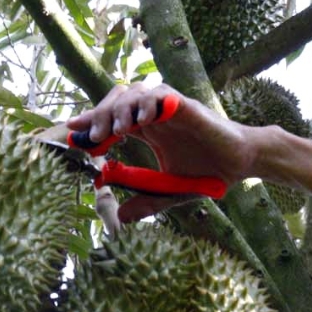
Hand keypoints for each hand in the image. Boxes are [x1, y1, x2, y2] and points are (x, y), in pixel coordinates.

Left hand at [66, 84, 257, 222]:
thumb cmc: (206, 172)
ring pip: (135, 92)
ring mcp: (169, 108)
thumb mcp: (169, 192)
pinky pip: (162, 94)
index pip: (111, 118)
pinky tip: (142, 121)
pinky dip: (149, 102)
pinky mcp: (187, 107)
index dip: (90, 122)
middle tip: (91, 138)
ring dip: (120, 109)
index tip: (72, 133)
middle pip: (117, 99)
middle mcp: (154, 114)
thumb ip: (146, 201)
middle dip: (99, 114)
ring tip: (115, 132)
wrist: (240, 164)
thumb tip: (120, 219)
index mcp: (147, 129)